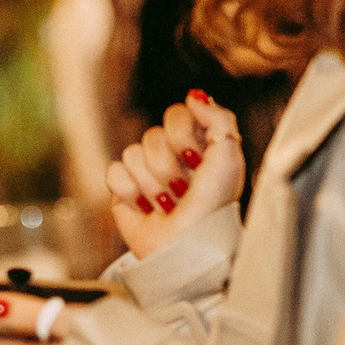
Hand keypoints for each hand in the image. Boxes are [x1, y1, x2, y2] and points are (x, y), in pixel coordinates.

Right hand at [110, 92, 243, 261]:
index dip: (183, 135)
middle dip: (167, 165)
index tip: (196, 161)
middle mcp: (171, 156)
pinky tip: (145, 208)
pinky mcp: (123, 191)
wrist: (185, 248)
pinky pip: (114, 172)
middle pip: (152, 134)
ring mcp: (145, 173)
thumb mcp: (229, 159)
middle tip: (182, 188)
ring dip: (152, 183)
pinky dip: (130, 192)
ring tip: (166, 204)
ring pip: (132, 153)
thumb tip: (194, 96)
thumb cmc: (212, 208)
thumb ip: (219, 119)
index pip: (176, 115)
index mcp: (198, 146)